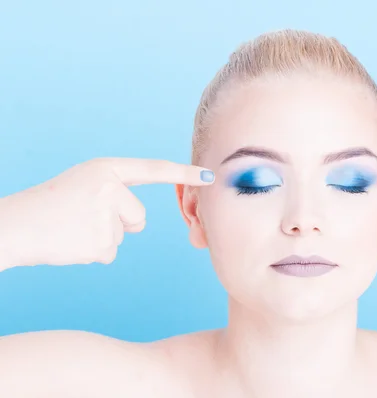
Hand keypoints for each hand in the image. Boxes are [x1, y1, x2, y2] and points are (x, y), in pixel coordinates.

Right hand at [1, 158, 213, 266]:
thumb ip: (116, 193)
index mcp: (106, 168)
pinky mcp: (99, 242)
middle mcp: (109, 187)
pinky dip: (93, 253)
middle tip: (81, 217)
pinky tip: (71, 242)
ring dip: (103, 238)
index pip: (153, 170)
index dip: (184, 172)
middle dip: (118, 223)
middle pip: (139, 217)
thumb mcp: (84, 185)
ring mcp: (105, 214)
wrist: (15, 225)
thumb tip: (138, 223)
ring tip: (73, 228)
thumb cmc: (50, 206)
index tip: (210, 176)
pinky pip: (110, 253)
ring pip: (124, 236)